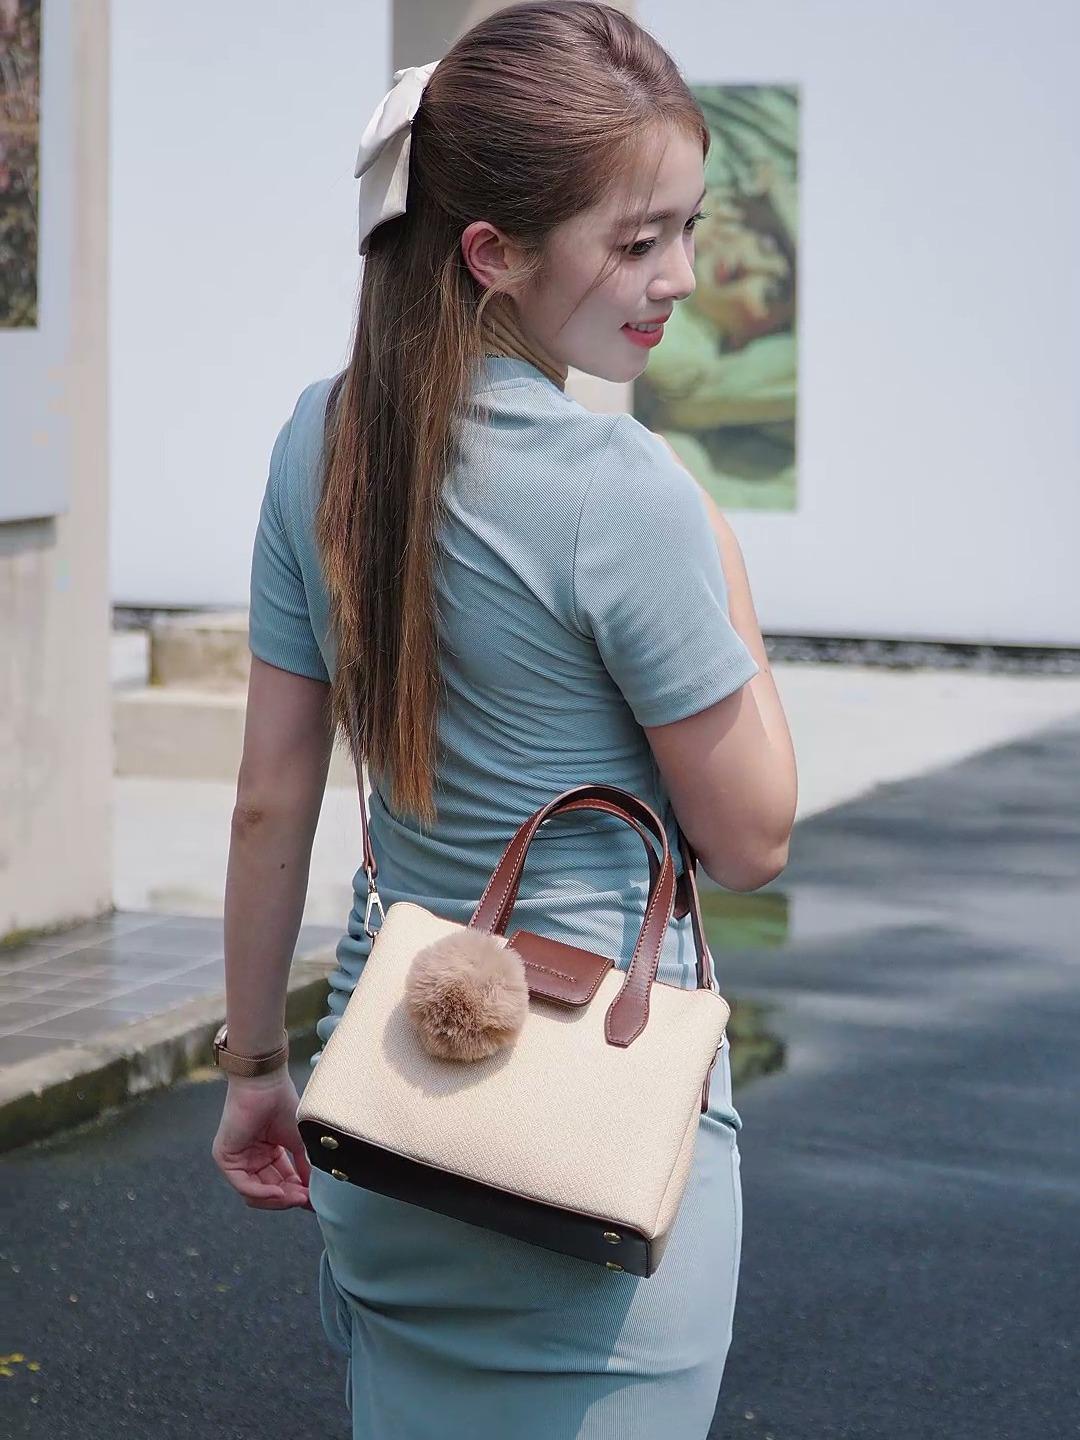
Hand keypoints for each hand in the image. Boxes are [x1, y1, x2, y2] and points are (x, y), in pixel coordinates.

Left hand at [211, 1067, 313, 1210]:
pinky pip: (243, 1185)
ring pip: (254, 1194)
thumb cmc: (282, 1103)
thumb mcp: (298, 1142)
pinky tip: (279, 1191)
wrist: (266, 1083)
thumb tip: (315, 1192)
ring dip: (277, 1199)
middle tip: (307, 1201)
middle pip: (268, 1192)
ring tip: (297, 1197)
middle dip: (288, 1199)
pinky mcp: (225, 1158)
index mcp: (267, 1154)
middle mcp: (250, 1159)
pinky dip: (262, 1193)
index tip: (315, 1201)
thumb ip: (304, 1167)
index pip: (281, 1183)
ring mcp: (236, 1160)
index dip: (297, 1194)